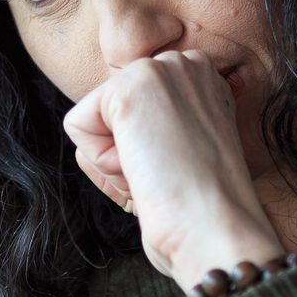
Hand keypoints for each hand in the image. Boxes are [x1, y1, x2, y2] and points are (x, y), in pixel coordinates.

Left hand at [62, 50, 284, 290]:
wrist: (218, 231)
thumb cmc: (201, 211)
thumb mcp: (179, 155)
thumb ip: (147, 129)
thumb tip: (85, 123)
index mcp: (202, 81)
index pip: (133, 110)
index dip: (144, 153)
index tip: (179, 171)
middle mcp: (185, 65)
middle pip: (110, 110)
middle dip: (126, 153)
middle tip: (168, 176)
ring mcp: (160, 71)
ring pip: (93, 118)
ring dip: (115, 162)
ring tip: (159, 175)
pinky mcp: (130, 87)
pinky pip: (78, 126)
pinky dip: (101, 163)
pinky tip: (144, 171)